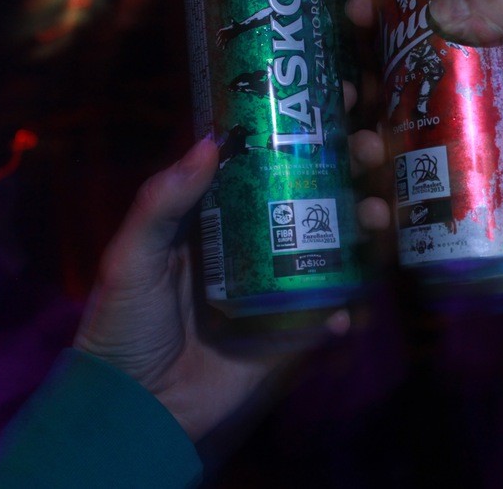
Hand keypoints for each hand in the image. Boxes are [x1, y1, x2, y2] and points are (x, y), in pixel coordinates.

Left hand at [74, 84, 373, 440]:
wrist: (139, 407)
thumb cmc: (127, 324)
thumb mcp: (132, 257)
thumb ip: (163, 202)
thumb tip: (211, 139)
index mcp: (226, 213)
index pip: (276, 158)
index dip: (310, 127)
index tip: (340, 96)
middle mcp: (266, 238)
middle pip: (323, 190)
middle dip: (356, 165)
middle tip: (370, 148)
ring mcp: (289, 281)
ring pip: (345, 240)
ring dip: (371, 222)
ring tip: (375, 213)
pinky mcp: (302, 327)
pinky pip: (340, 305)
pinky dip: (351, 303)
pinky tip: (344, 309)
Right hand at [346, 0, 502, 247]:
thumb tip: (436, 9)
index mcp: (500, 39)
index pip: (433, 12)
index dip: (389, 10)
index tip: (353, 14)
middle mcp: (480, 82)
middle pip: (405, 77)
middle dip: (365, 86)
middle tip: (343, 97)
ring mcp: (477, 134)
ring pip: (408, 133)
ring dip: (372, 143)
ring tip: (362, 154)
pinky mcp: (480, 181)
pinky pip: (428, 185)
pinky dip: (396, 198)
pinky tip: (377, 210)